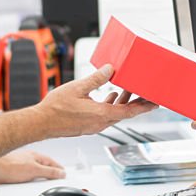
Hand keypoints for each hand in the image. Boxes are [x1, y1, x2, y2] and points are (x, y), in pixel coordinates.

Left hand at [0, 150, 64, 184]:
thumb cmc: (8, 165)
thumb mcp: (34, 170)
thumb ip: (49, 172)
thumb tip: (61, 173)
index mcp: (36, 157)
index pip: (53, 163)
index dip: (60, 170)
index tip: (65, 176)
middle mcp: (28, 161)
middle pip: (42, 170)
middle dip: (48, 177)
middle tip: (54, 184)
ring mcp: (19, 168)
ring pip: (32, 177)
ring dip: (35, 183)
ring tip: (38, 190)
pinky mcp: (11, 175)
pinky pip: (22, 182)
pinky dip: (25, 187)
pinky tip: (24, 191)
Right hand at [37, 65, 154, 137]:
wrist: (41, 123)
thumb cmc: (55, 109)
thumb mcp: (77, 88)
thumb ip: (96, 79)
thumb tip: (110, 69)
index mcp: (101, 115)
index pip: (129, 111)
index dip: (144, 106)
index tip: (154, 103)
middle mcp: (100, 123)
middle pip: (124, 113)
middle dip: (135, 102)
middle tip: (146, 94)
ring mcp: (93, 125)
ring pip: (114, 114)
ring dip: (122, 103)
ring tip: (126, 90)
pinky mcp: (87, 125)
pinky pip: (105, 116)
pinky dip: (111, 106)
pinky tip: (109, 96)